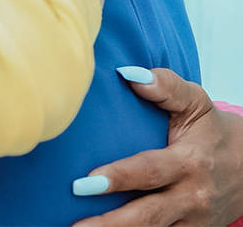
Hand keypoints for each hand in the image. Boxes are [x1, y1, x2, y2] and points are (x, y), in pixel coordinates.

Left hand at [72, 68, 242, 226]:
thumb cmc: (213, 130)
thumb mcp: (196, 103)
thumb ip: (165, 87)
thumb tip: (129, 73)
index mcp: (189, 162)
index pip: (148, 171)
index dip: (117, 178)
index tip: (82, 184)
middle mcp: (192, 195)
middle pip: (147, 215)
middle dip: (109, 223)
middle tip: (73, 224)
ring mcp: (193, 219)